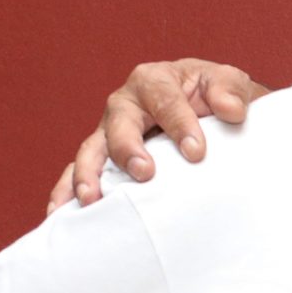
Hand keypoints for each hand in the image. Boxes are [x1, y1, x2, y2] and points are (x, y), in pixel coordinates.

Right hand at [48, 59, 263, 211]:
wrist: (210, 114)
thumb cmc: (215, 96)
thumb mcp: (228, 82)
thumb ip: (230, 90)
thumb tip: (230, 109)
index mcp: (154, 80)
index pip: (164, 101)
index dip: (179, 125)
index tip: (196, 152)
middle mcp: (125, 105)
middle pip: (119, 125)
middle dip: (129, 149)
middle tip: (144, 173)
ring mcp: (110, 132)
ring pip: (92, 151)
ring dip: (89, 175)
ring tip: (92, 198)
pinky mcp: (105, 158)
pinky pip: (80, 172)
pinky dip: (68, 190)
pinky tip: (61, 212)